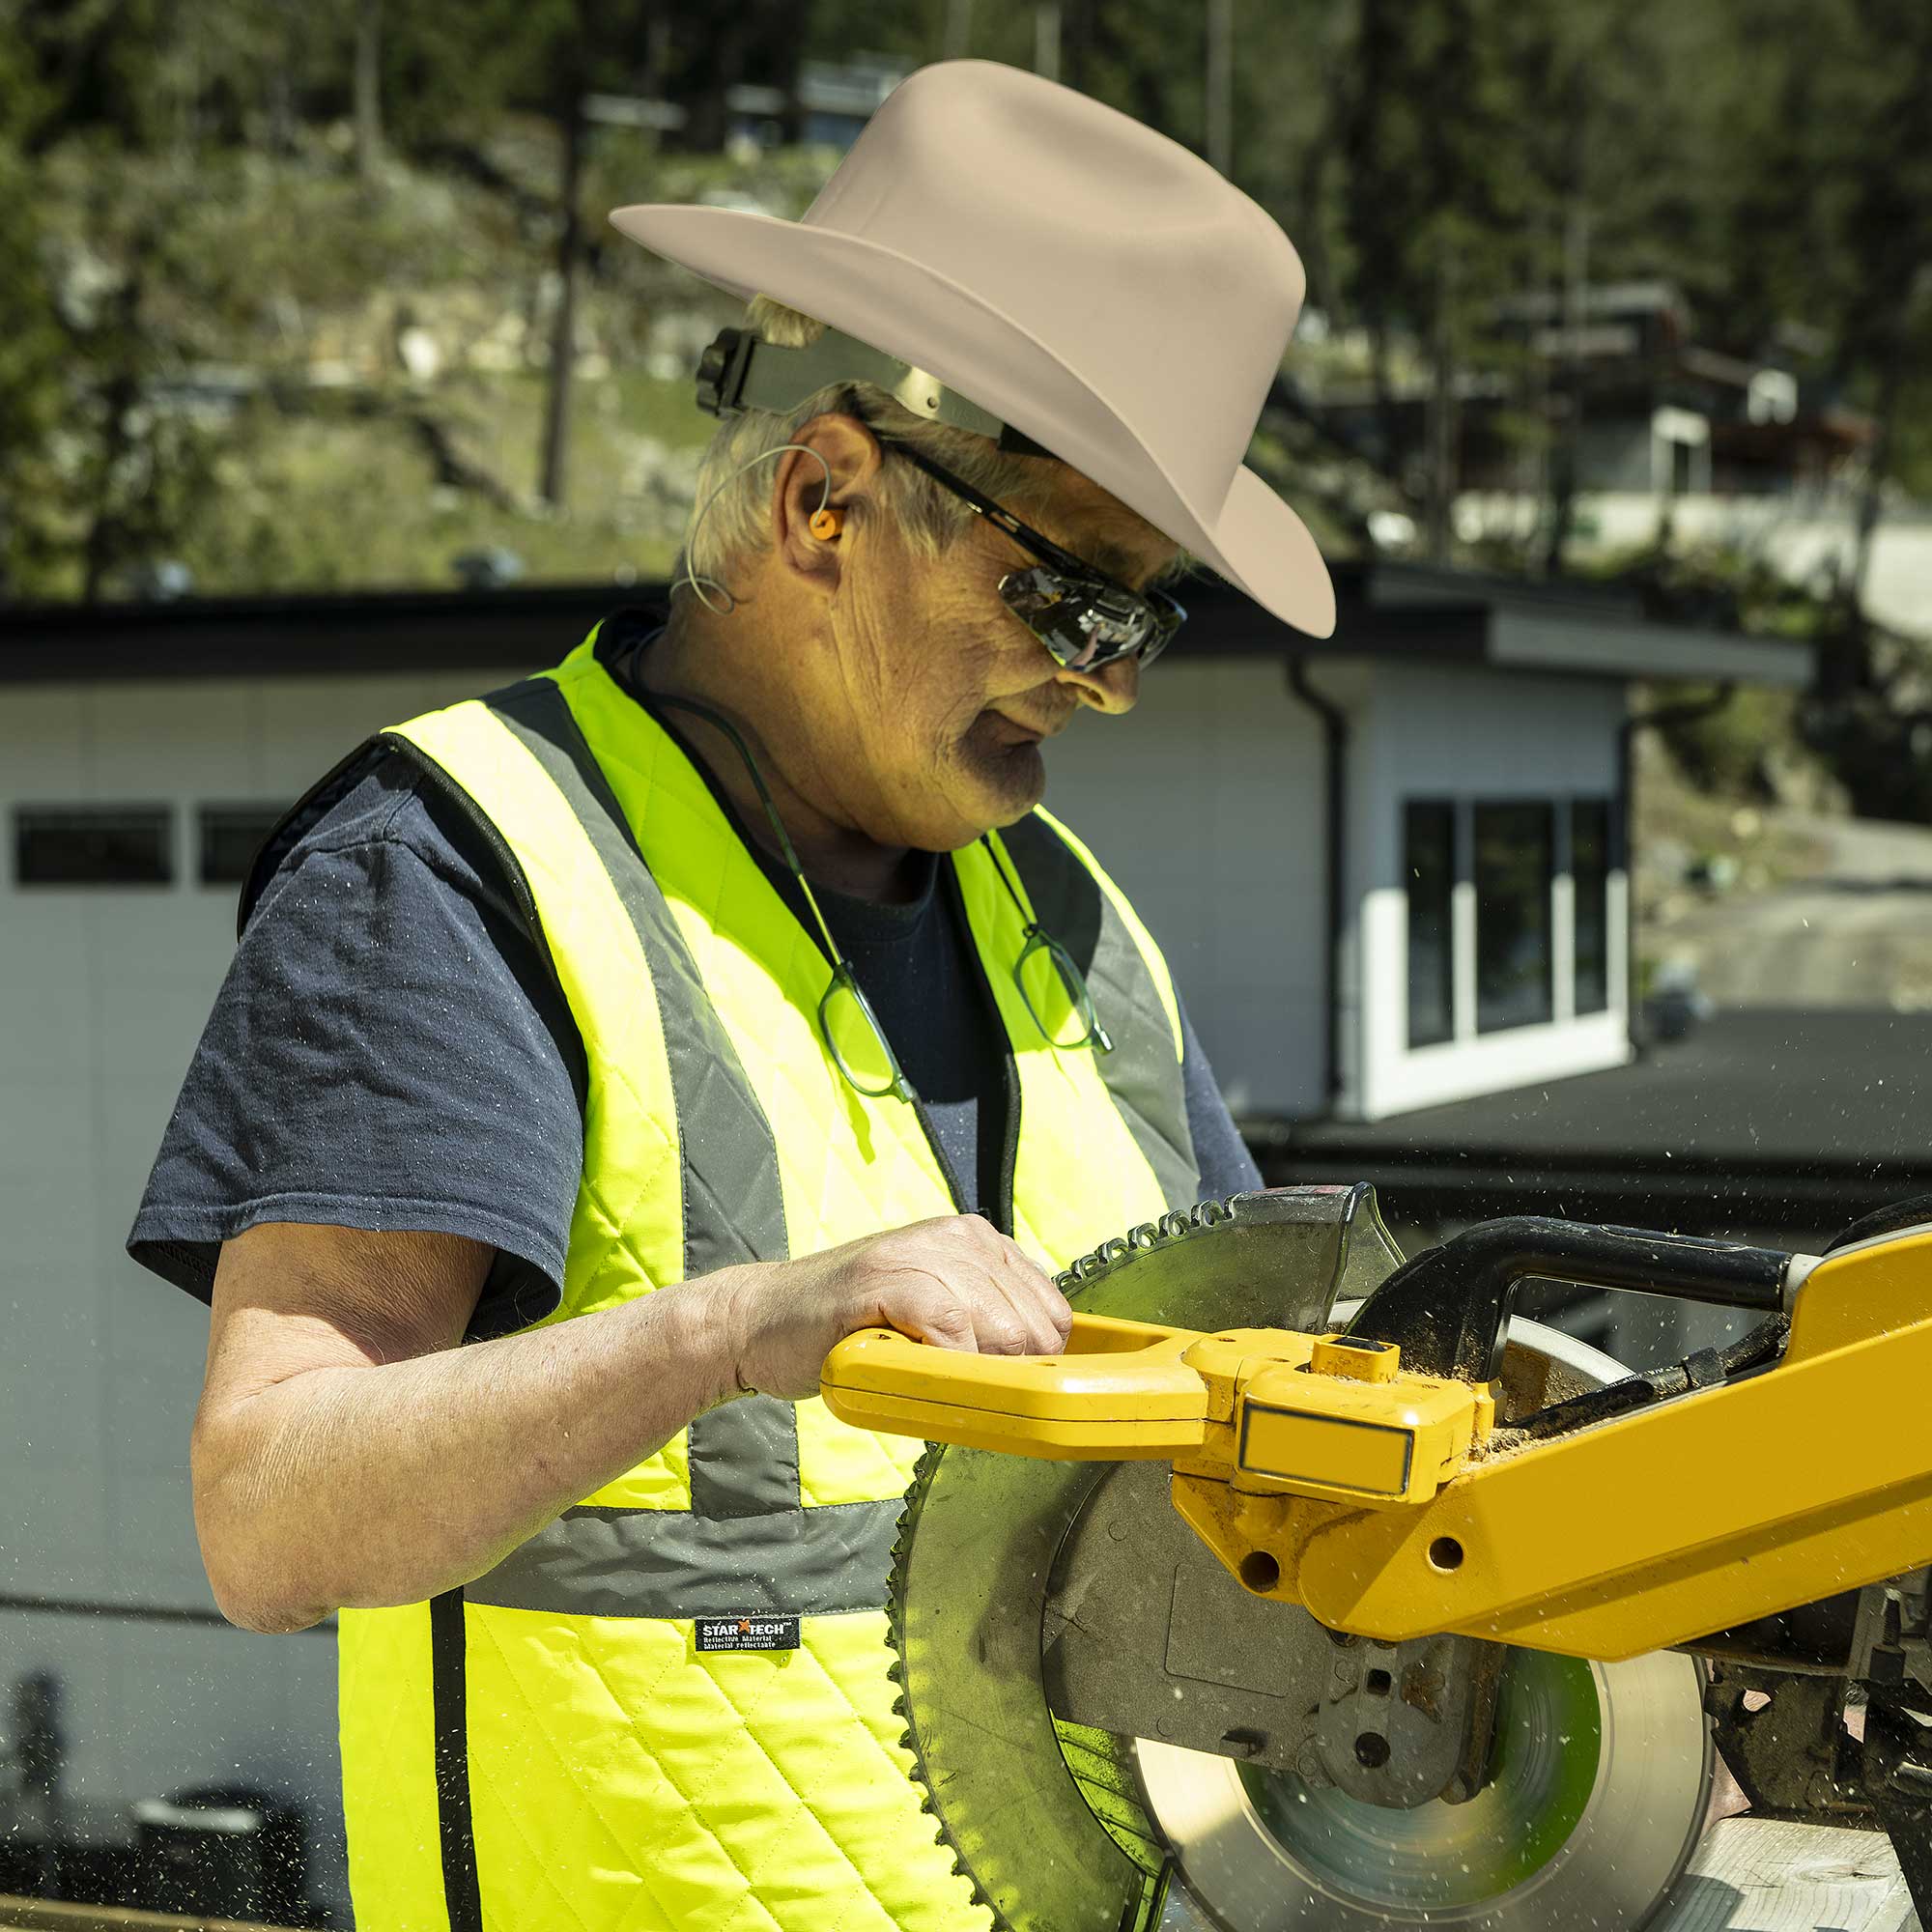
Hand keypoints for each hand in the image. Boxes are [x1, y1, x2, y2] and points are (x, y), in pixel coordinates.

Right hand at [718, 1215, 1072, 1400]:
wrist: (760, 1321)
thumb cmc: (848, 1331)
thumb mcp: (932, 1314)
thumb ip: (985, 1324)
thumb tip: (1051, 1373)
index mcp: (977, 1241)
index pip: (1053, 1313)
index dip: (1030, 1364)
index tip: (989, 1384)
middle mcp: (958, 1236)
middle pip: (1035, 1330)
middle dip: (1002, 1374)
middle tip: (945, 1382)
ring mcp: (922, 1252)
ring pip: (1002, 1333)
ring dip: (968, 1374)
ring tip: (918, 1371)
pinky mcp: (889, 1277)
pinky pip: (953, 1331)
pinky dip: (941, 1367)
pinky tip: (907, 1367)